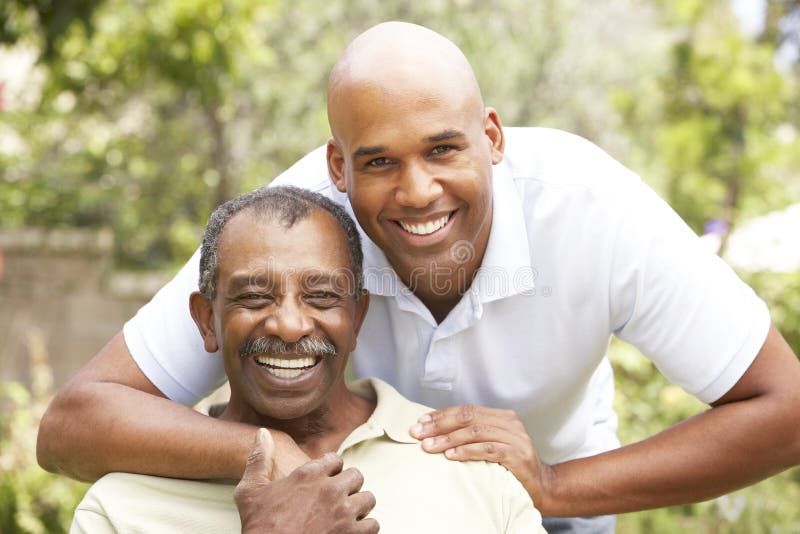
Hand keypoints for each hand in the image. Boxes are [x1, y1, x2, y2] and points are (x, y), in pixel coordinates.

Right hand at [234, 429, 378, 533]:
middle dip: (348, 487)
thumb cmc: (259, 527)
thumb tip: (263, 433)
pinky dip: (365, 528)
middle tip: (337, 499)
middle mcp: (330, 489)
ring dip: (359, 506)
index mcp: (309, 474)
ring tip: (347, 515)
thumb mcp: (250, 491)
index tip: (327, 480)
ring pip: (367, 499)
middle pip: (355, 477)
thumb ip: (258, 459)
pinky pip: (372, 524)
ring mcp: (343, 512)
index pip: (336, 460)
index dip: (332, 469)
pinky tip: (352, 531)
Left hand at [409, 405, 551, 505]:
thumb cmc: (511, 467)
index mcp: (502, 417)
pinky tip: (451, 456)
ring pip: (475, 432)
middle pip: (468, 417)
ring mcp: (515, 438)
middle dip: (439, 425)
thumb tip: (435, 432)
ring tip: (429, 446)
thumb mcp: (492, 445)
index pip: (466, 410)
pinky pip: (488, 449)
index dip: (441, 415)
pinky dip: (467, 451)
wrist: (542, 487)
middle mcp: (510, 423)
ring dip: (448, 439)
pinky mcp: (517, 456)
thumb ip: (472, 435)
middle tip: (418, 433)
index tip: (420, 422)